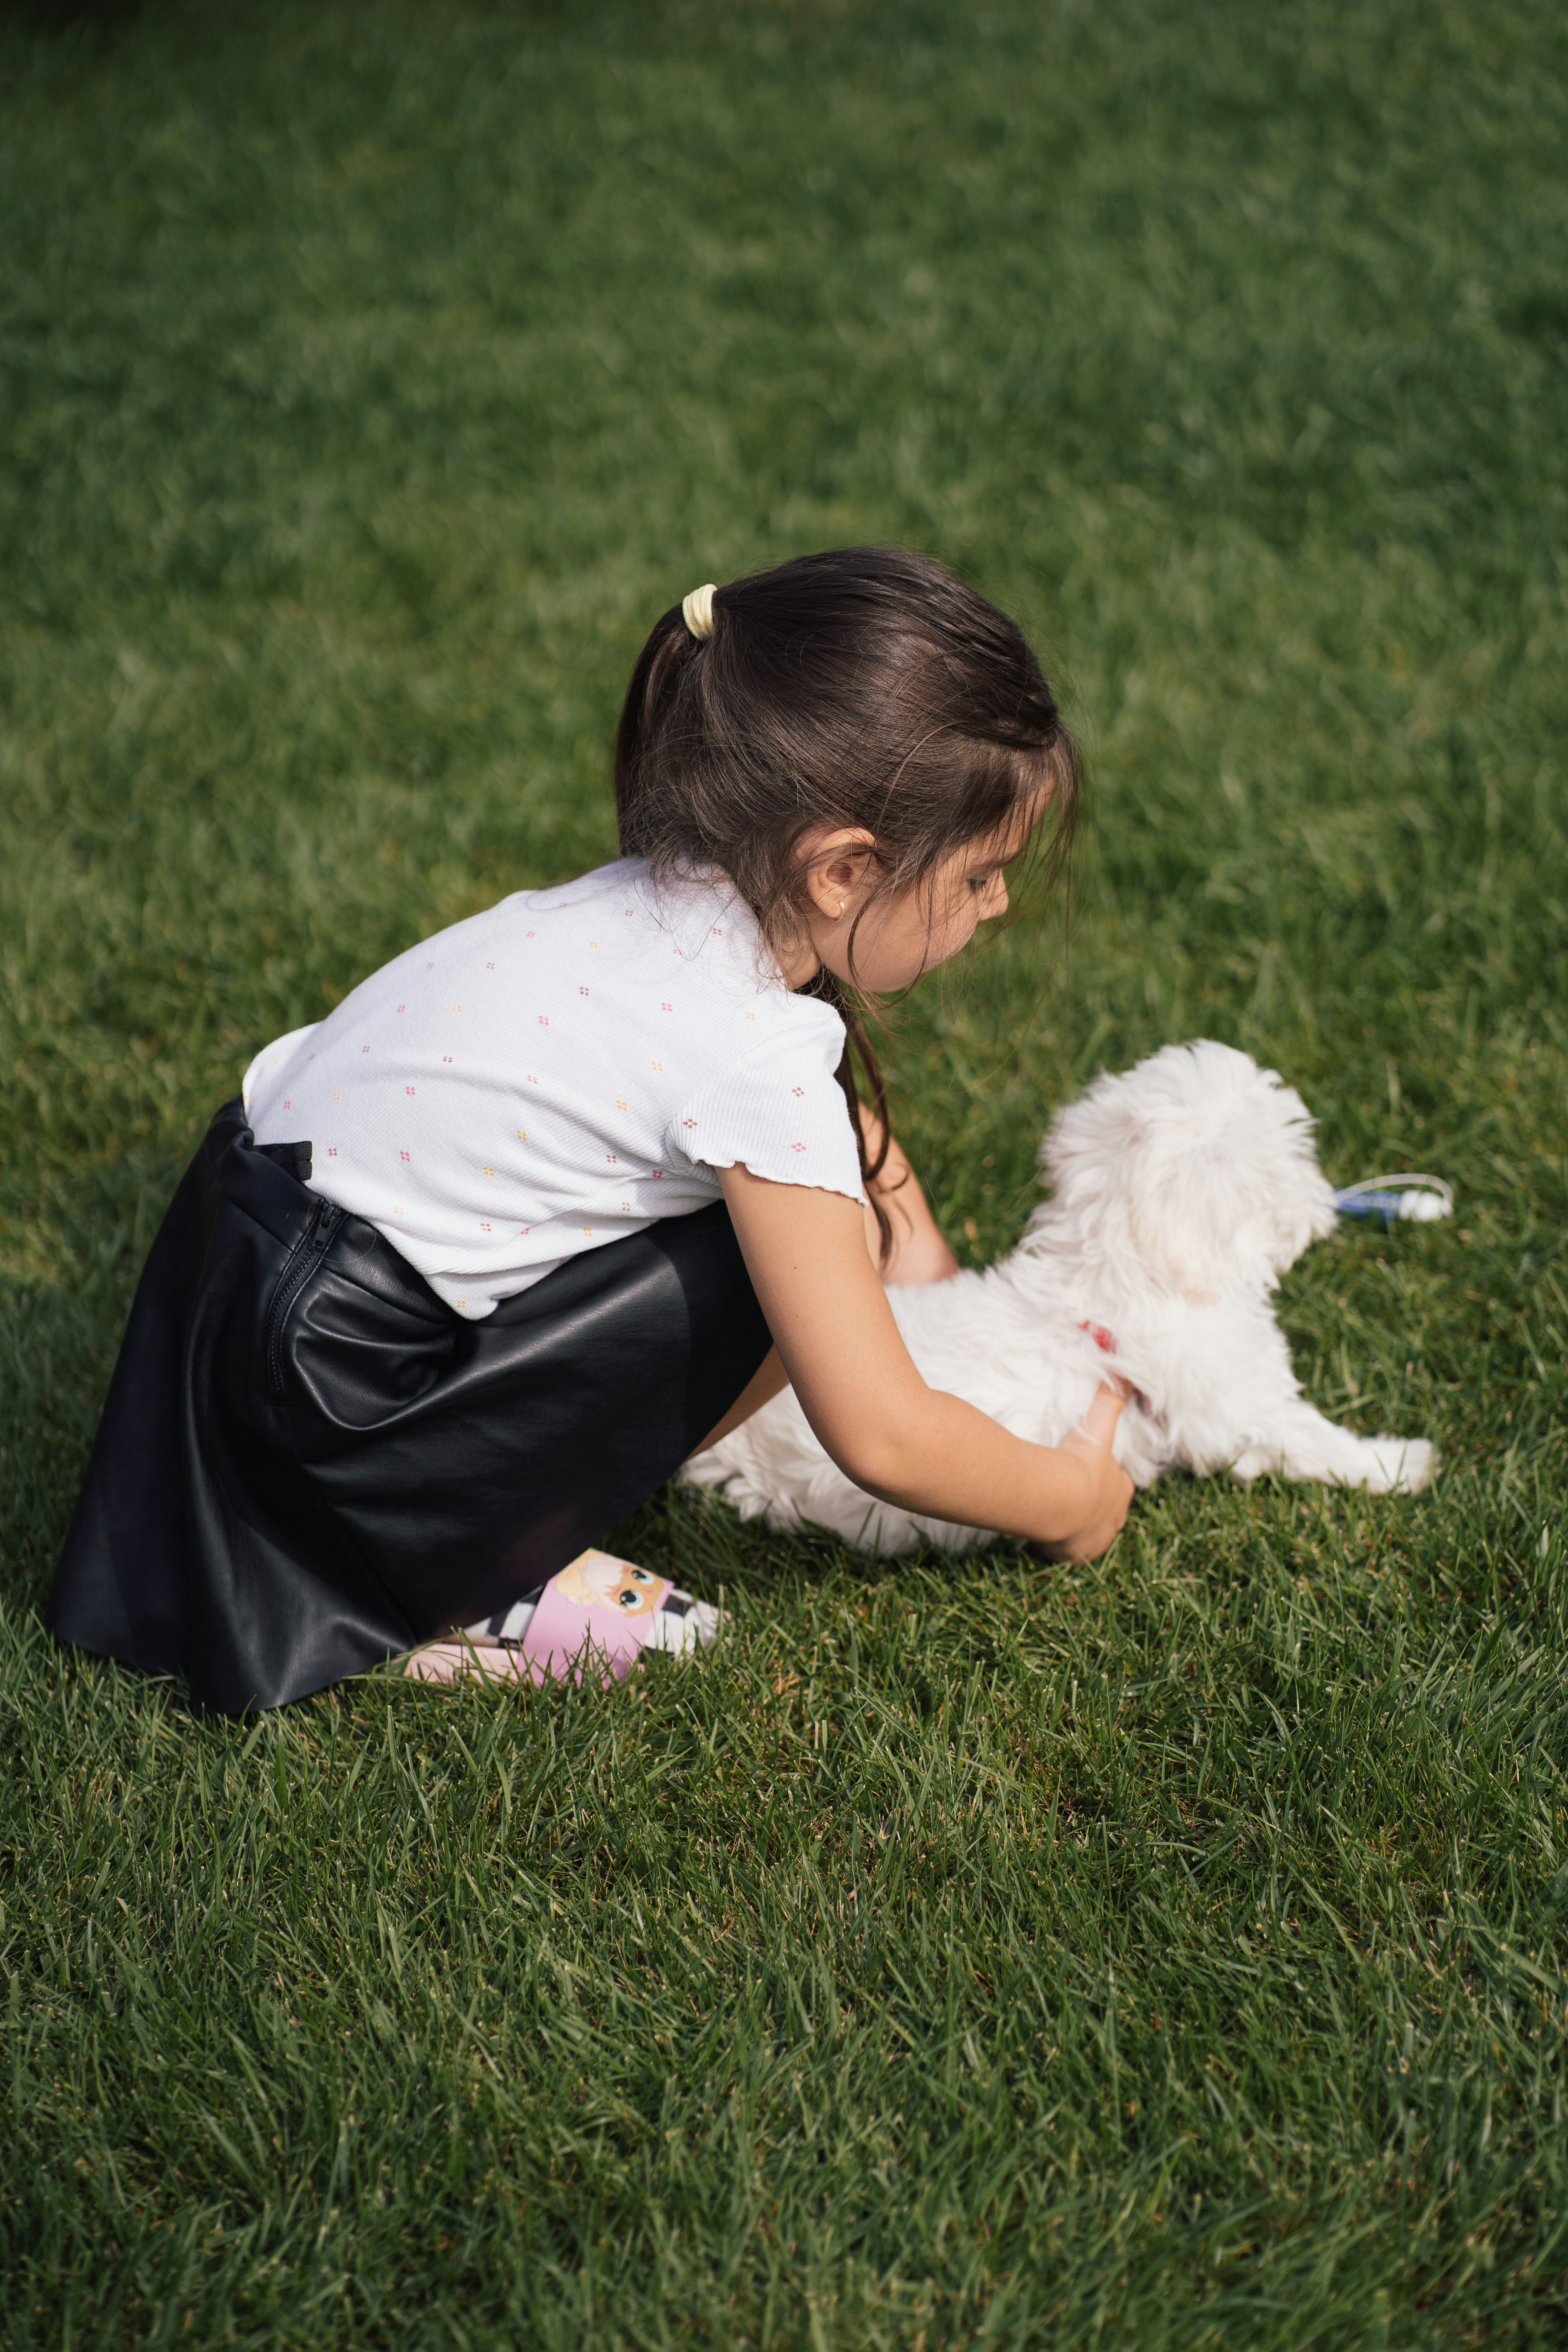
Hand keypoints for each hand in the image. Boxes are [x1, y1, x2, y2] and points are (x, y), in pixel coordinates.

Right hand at [1038, 1383, 1134, 1562]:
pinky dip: (1059, 1547)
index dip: (1102, 1481)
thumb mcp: (1097, 1426)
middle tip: (1065, 1498)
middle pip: (1105, 1511)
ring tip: (1053, 1518)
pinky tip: (1043, 1539)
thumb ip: (1110, 1394)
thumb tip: (1117, 1347)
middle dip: (1090, 1507)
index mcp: (1119, 1488)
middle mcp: (1114, 1516)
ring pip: (1088, 1533)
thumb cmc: (1079, 1462)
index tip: (1083, 1477)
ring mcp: (1098, 1539)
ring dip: (1075, 1528)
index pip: (1116, 1484)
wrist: (1062, 1498)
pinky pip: (1070, 1553)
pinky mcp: (1080, 1556)